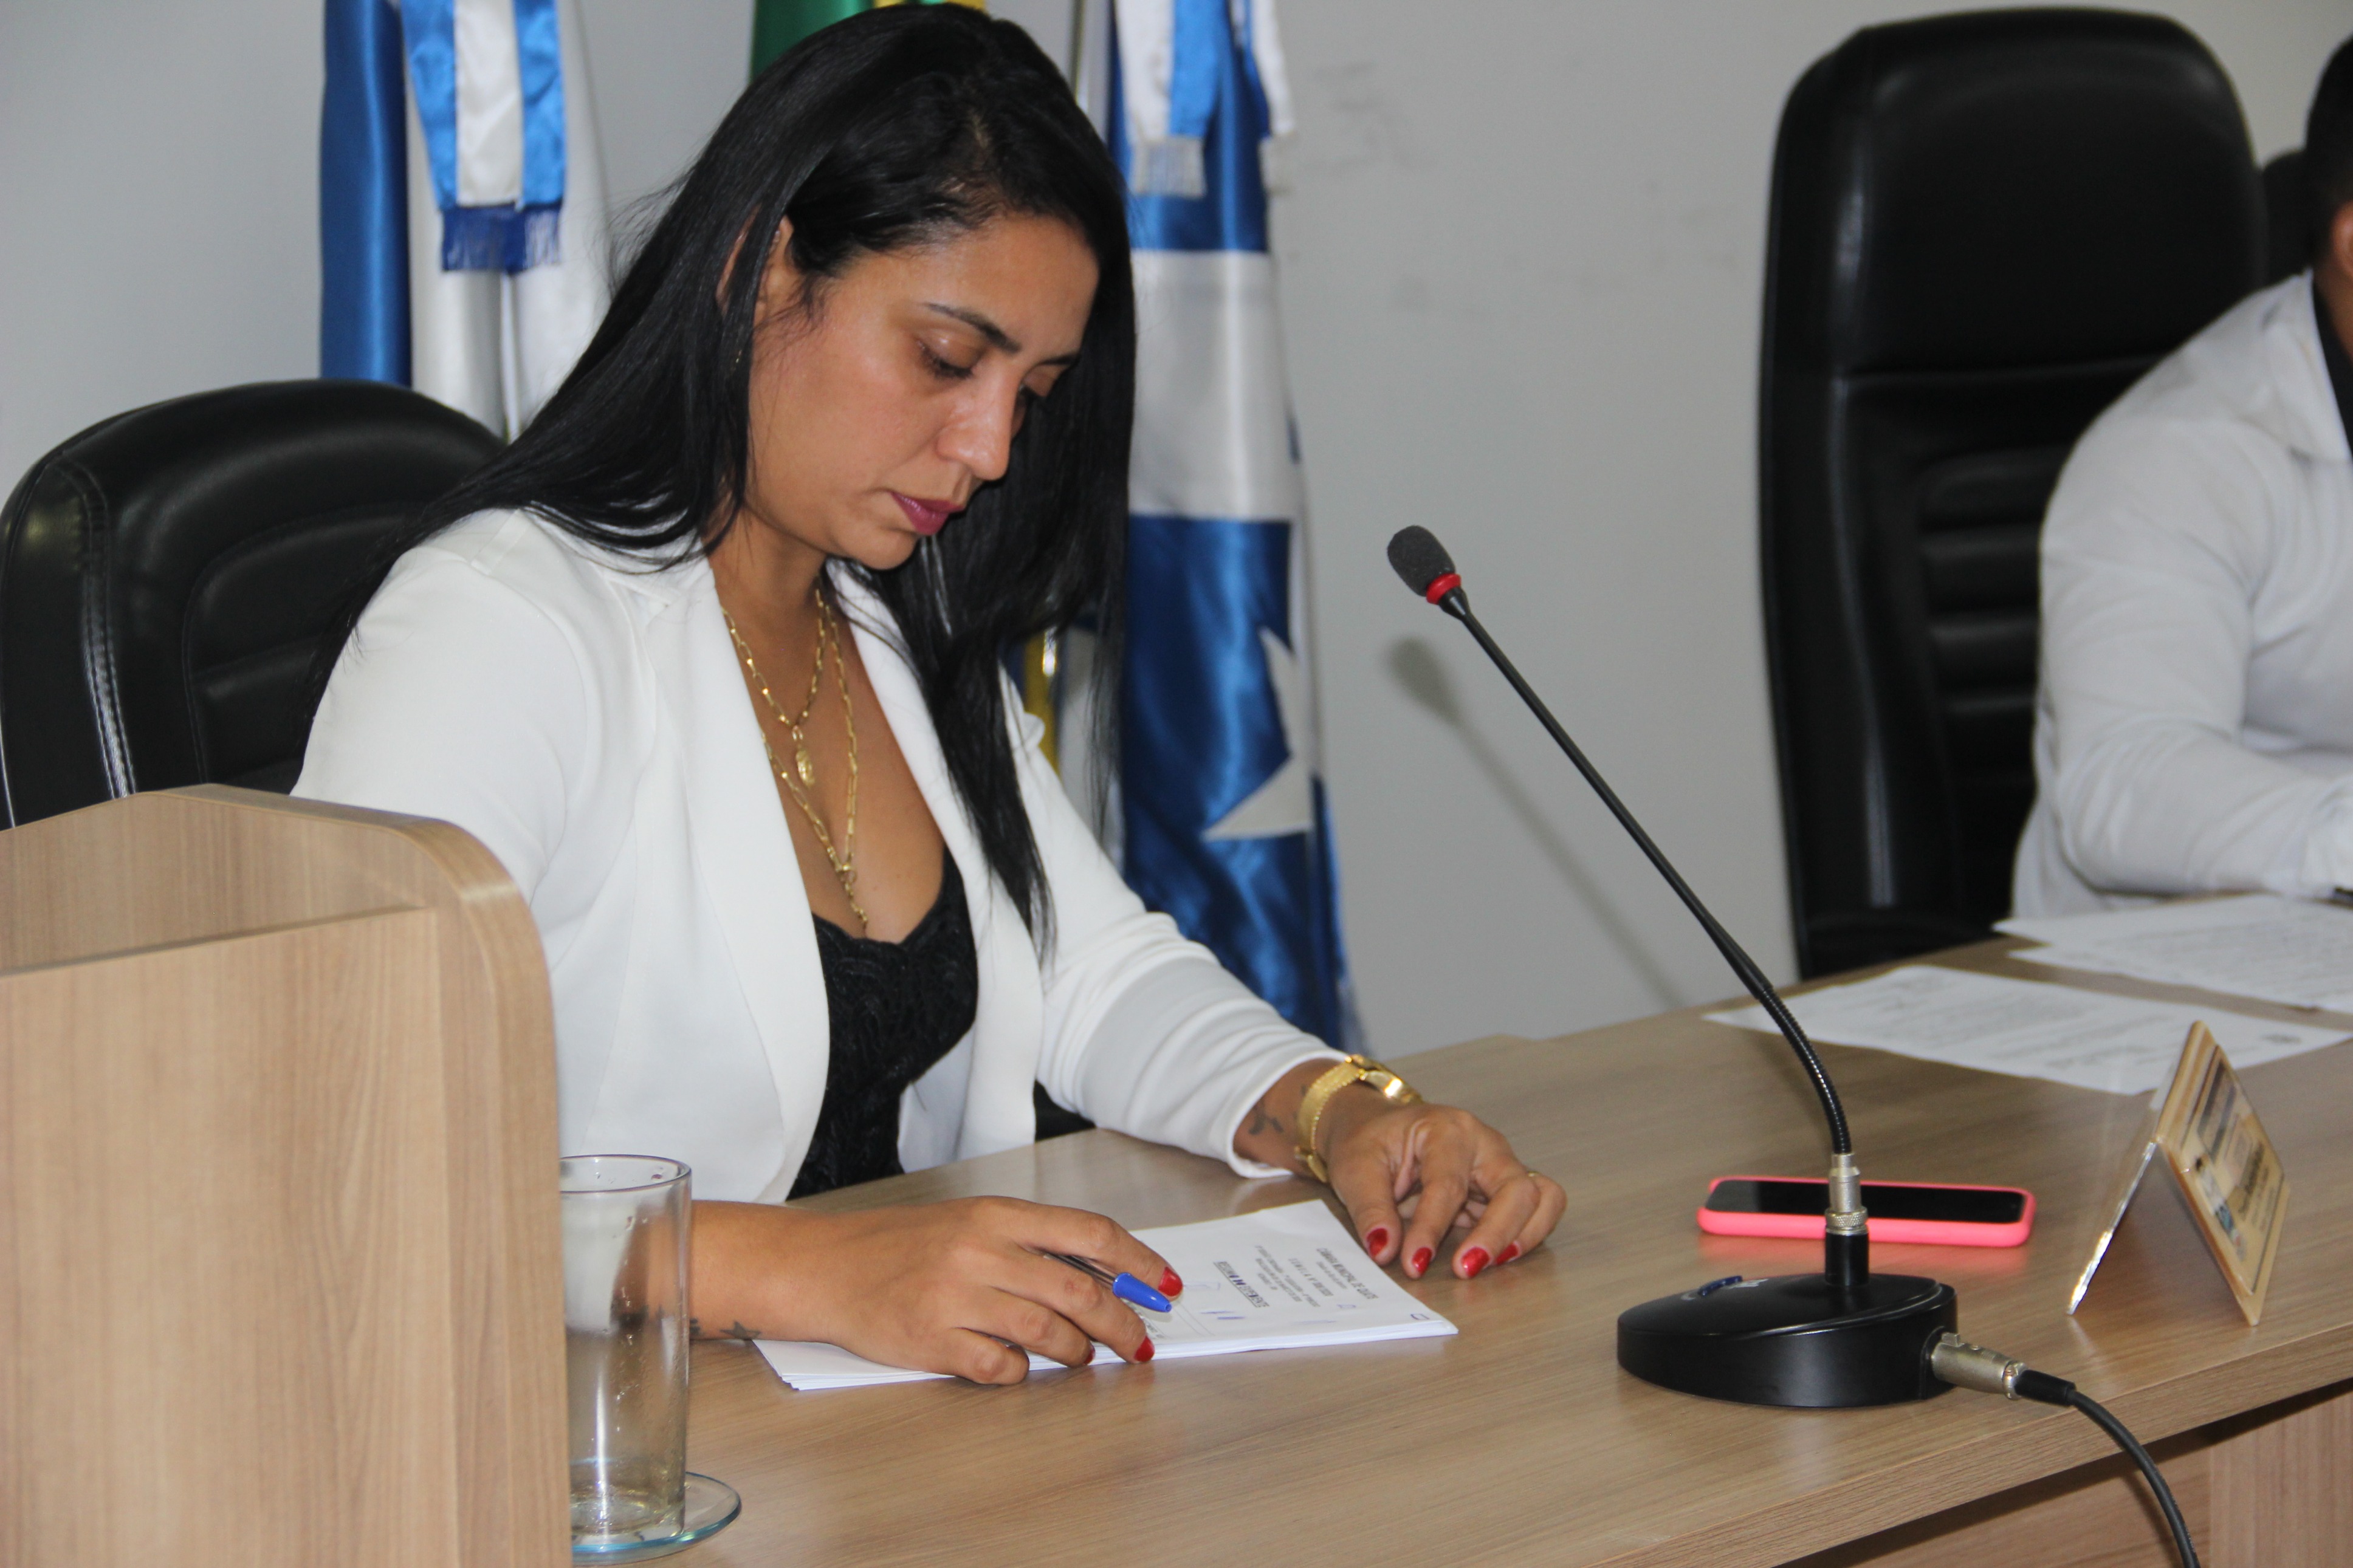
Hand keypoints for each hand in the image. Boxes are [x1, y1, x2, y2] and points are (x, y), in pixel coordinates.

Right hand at [689, 1196, 1181, 1384]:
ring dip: (1075, 1353)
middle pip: (1078, 1291)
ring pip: (1046, 1330)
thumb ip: (1028, 1243)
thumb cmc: (898, 1246)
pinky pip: (997, 1366)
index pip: (1089, 1234)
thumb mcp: (967, 1223)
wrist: (822, 1266)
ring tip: (1081, 1359)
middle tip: (1138, 1344)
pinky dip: (1018, 1373)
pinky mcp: (931, 1340)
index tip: (1165, 1284)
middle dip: (1122, 1323)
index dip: (1138, 1261)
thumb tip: (1102, 1274)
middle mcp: (980, 1251)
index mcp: (995, 1215)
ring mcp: (955, 1296)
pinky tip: (1017, 1368)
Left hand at [1320, 1090, 1563, 1279]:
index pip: (1449, 1185)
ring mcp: (1500, 1165)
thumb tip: (1385, 1250)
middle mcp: (1485, 1144)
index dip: (1432, 1228)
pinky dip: (1526, 1235)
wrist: (1377, 1127)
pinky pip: (1536, 1210)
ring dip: (1524, 1236)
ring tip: (1489, 1264)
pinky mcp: (1504, 1188)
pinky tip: (1497, 1257)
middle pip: (1517, 1189)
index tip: (1414, 1262)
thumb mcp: (1355, 1168)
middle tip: (1465, 1269)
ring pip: (1542, 1197)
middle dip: (1496, 1234)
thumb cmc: (1369, 1141)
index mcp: (1447, 1130)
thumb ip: (1371, 1209)